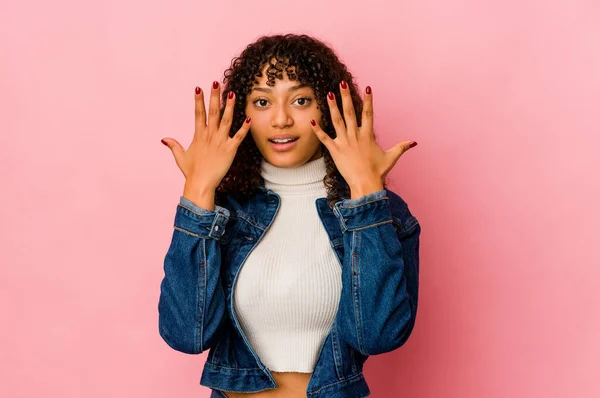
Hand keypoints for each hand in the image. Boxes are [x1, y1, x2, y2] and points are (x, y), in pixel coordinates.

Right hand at [161, 81, 251, 191]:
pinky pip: (239, 136)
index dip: (198, 100)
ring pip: (226, 120)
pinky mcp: (230, 149)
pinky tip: (248, 118)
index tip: (198, 88)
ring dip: (229, 106)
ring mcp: (220, 141)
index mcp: (199, 135)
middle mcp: (210, 135)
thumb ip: (174, 145)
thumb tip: (164, 139)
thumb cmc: (191, 172)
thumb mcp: (180, 157)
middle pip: (212, 112)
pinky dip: (244, 128)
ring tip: (232, 93)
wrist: (201, 184)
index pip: (198, 113)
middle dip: (214, 96)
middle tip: (216, 83)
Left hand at [310, 82, 416, 197]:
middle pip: (350, 112)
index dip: (368, 100)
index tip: (368, 88)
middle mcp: (355, 135)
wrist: (365, 183)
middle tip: (341, 83)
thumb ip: (401, 147)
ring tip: (328, 94)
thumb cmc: (377, 171)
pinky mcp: (335, 150)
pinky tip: (312, 120)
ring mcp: (344, 142)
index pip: (368, 113)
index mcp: (368, 135)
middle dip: (346, 96)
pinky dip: (318, 129)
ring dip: (332, 107)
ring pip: (336, 121)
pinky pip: (324, 138)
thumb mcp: (391, 157)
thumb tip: (414, 142)